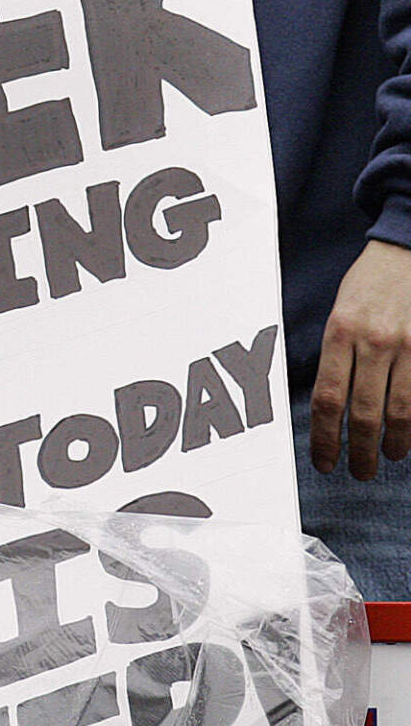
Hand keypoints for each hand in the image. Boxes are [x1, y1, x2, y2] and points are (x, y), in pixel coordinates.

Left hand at [310, 239, 410, 477]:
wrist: (408, 253)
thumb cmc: (367, 286)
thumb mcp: (338, 314)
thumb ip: (334, 357)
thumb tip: (327, 407)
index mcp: (339, 332)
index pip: (327, 399)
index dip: (324, 438)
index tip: (324, 462)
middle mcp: (374, 342)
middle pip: (363, 413)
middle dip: (358, 451)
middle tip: (358, 472)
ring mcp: (409, 346)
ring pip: (400, 411)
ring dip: (393, 443)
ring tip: (388, 458)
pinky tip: (410, 435)